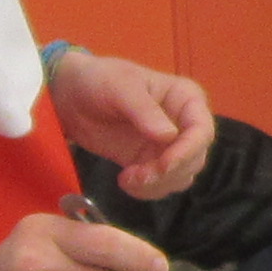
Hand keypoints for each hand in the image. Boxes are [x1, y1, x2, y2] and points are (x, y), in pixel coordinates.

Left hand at [50, 48, 214, 198]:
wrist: (70, 95)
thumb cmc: (98, 80)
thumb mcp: (120, 88)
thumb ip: (144, 110)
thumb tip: (168, 136)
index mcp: (185, 98)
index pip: (202, 131)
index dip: (187, 152)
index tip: (163, 166)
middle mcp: (183, 123)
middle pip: (194, 158)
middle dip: (169, 173)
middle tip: (138, 176)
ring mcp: (168, 146)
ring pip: (181, 176)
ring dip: (158, 184)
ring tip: (127, 178)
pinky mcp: (150, 162)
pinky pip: (161, 184)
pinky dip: (147, 190)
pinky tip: (125, 181)